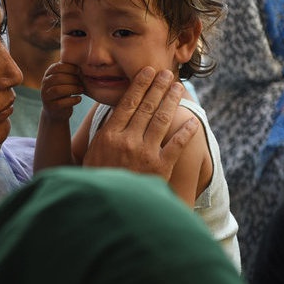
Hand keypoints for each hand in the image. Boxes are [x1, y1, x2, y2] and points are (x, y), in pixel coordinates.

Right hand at [41, 61, 83, 122]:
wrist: (56, 111)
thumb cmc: (63, 91)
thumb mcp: (64, 80)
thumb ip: (68, 71)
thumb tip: (82, 60)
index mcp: (48, 75)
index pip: (56, 67)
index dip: (69, 67)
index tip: (78, 70)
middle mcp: (44, 85)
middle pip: (57, 78)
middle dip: (72, 79)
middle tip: (81, 82)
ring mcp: (46, 97)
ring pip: (58, 90)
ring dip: (73, 89)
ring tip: (81, 90)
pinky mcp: (52, 107)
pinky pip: (62, 103)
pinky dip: (73, 100)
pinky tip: (79, 99)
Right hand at [83, 67, 197, 179]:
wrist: (107, 210)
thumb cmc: (97, 182)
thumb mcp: (90, 156)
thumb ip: (102, 136)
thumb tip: (112, 117)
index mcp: (109, 135)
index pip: (127, 103)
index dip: (140, 85)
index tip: (148, 72)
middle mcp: (127, 140)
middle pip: (147, 107)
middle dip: (158, 87)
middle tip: (167, 73)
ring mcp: (145, 153)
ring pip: (162, 120)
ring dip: (172, 101)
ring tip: (178, 88)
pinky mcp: (160, 168)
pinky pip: (177, 145)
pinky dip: (186, 132)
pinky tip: (193, 121)